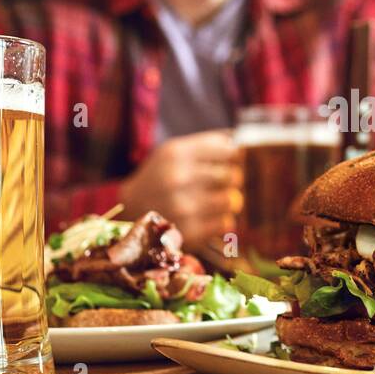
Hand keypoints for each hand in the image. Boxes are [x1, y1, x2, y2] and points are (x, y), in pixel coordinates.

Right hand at [119, 129, 238, 248]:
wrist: (130, 210)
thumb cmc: (161, 176)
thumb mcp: (175, 151)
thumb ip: (209, 144)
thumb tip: (245, 141)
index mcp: (177, 153)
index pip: (230, 151)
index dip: (236, 158)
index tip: (231, 162)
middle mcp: (179, 178)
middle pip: (234, 176)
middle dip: (234, 180)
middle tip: (224, 183)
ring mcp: (183, 207)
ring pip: (233, 201)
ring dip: (229, 201)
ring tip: (216, 200)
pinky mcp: (188, 232)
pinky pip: (227, 223)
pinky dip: (222, 220)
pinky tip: (209, 216)